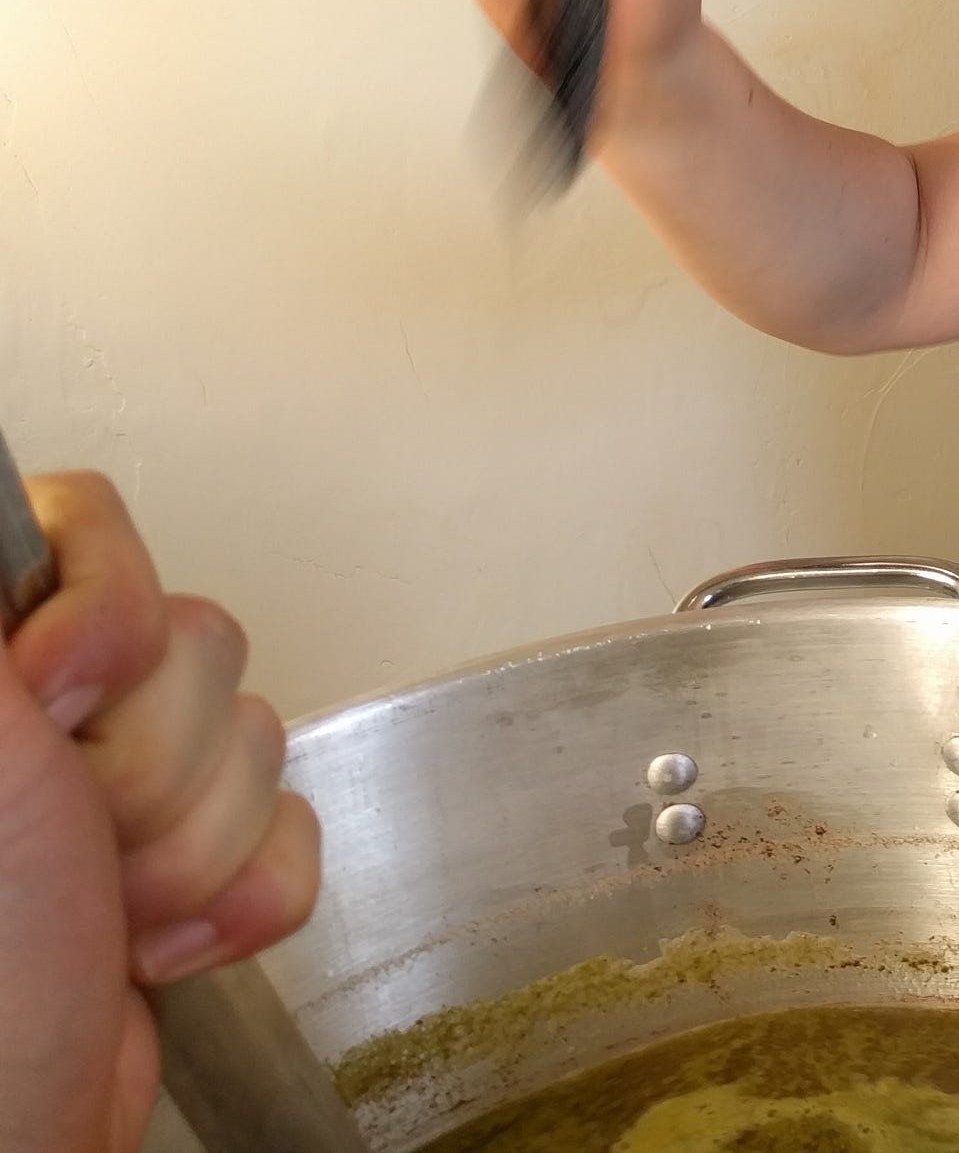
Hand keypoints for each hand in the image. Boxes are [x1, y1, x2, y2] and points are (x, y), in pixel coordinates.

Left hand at [1, 472, 319, 1152]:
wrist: (10, 1132)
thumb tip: (8, 503)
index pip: (86, 519)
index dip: (107, 607)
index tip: (60, 691)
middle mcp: (43, 707)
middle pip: (196, 635)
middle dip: (154, 757)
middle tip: (68, 826)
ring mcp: (117, 788)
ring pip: (255, 731)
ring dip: (193, 843)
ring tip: (106, 907)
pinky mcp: (189, 861)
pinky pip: (295, 823)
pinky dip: (246, 898)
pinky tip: (165, 944)